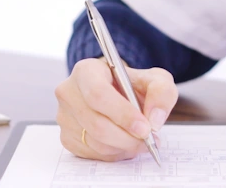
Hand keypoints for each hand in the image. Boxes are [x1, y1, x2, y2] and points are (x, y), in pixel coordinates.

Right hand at [54, 58, 177, 160]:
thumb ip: (161, 93)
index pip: (98, 94)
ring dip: (123, 147)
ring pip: (95, 142)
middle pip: (97, 124)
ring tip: (139, 140)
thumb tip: (154, 120)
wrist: (118, 95)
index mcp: (86, 71)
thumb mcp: (154, 80)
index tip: (145, 127)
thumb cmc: (132, 86)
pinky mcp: (67, 137)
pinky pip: (92, 153)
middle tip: (149, 140)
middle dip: (128, 137)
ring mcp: (64, 117)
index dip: (123, 114)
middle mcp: (69, 92)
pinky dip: (114, 153)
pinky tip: (124, 143)